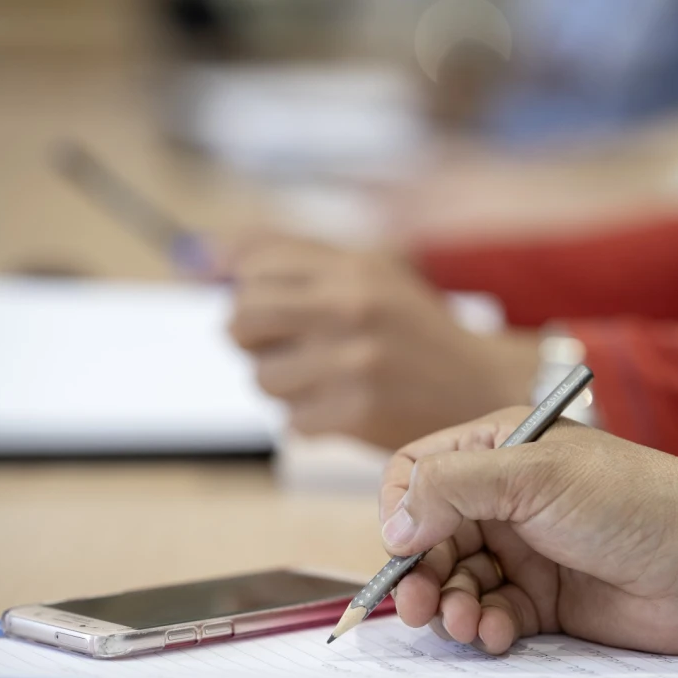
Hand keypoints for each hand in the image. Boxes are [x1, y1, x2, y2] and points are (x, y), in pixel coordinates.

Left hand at [223, 232, 538, 449]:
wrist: (480, 385)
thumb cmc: (416, 332)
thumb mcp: (368, 274)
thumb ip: (293, 258)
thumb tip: (196, 255)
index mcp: (352, 269)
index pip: (255, 269)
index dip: (256, 293)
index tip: (279, 311)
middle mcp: (350, 308)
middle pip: (242, 320)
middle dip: (253, 340)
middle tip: (282, 348)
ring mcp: (353, 362)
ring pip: (263, 378)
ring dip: (285, 386)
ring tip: (325, 381)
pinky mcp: (357, 411)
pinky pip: (292, 421)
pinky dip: (311, 421)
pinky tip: (344, 408)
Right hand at [380, 408, 677, 655]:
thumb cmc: (632, 502)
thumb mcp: (537, 476)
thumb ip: (455, 488)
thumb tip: (392, 524)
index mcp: (500, 449)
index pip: (420, 474)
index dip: (401, 510)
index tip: (402, 547)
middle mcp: (506, 498)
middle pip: (429, 537)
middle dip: (419, 572)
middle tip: (415, 606)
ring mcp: (525, 550)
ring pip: (456, 582)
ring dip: (450, 606)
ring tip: (468, 623)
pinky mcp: (543, 600)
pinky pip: (491, 615)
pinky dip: (486, 628)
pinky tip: (499, 634)